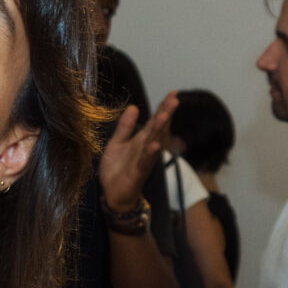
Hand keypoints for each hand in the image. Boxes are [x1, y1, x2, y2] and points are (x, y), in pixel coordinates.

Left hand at [97, 95, 176, 213]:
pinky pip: (145, 161)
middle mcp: (146, 148)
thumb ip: (125, 126)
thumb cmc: (117, 169)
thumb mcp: (117, 143)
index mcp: (141, 140)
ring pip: (154, 142)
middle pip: (158, 129)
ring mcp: (144, 160)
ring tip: (165, 116)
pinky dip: (150, 153)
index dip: (163, 107)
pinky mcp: (138, 173)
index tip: (173, 93)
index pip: (155, 120)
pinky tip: (155, 144)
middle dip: (166, 114)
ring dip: (160, 130)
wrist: (113, 194)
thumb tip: (133, 106)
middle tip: (174, 99)